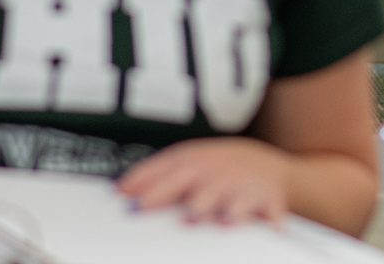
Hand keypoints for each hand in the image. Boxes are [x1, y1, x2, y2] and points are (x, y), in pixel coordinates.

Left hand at [119, 137, 292, 225]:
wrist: (263, 165)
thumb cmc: (216, 170)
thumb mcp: (189, 165)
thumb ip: (156, 178)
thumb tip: (120, 191)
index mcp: (193, 161)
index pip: (163, 168)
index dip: (142, 180)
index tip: (121, 194)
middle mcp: (213, 171)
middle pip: (186, 177)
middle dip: (164, 190)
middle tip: (142, 206)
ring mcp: (237, 183)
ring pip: (219, 192)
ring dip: (205, 202)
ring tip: (192, 213)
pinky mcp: (261, 198)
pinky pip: (254, 206)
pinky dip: (246, 213)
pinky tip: (233, 221)